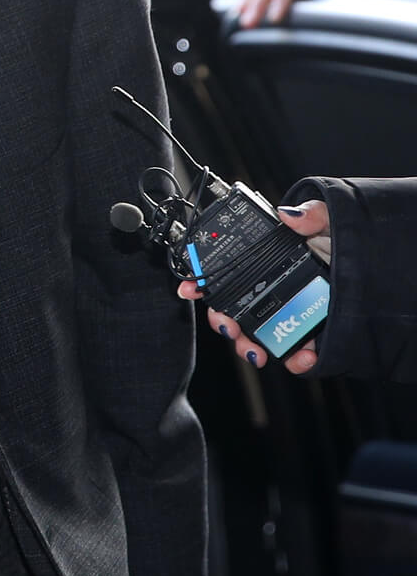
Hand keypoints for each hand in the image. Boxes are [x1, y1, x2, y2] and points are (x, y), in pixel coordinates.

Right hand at [178, 200, 331, 374]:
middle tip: (227, 325)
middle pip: (233, 310)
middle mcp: (273, 291)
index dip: (202, 281)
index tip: (189, 288)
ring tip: (256, 350)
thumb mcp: (330, 223)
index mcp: (269, 264)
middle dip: (222, 322)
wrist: (385, 272)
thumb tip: (288, 215)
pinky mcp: (312, 338)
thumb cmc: (347, 245)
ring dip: (249, 346)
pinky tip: (302, 356)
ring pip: (256, 337)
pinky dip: (296, 360)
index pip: (227, 273)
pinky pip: (295, 355)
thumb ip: (313, 216)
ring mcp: (290, 317)